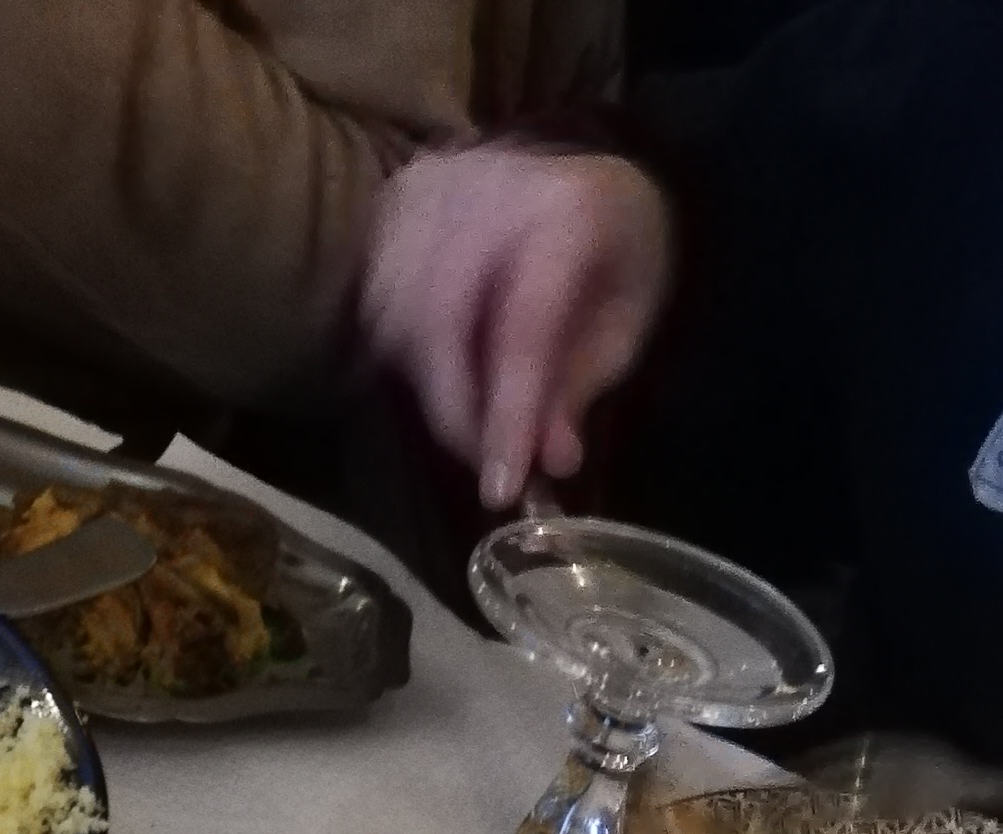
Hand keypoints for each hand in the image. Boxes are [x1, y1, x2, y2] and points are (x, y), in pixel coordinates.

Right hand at [360, 142, 671, 507]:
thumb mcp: (623, 326)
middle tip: (483, 461)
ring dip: (429, 384)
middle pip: (440, 321)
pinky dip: (403, 350)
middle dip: (456, 411)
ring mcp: (435, 186)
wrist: (589, 175)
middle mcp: (491, 186)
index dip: (507, 414)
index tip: (499, 489)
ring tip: (472, 408)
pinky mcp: (398, 199)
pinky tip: (442, 362)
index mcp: (568, 212)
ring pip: (397, 314)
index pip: (522, 326)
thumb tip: (548, 460)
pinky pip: (378, 298)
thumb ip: (579, 387)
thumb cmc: (615, 257)